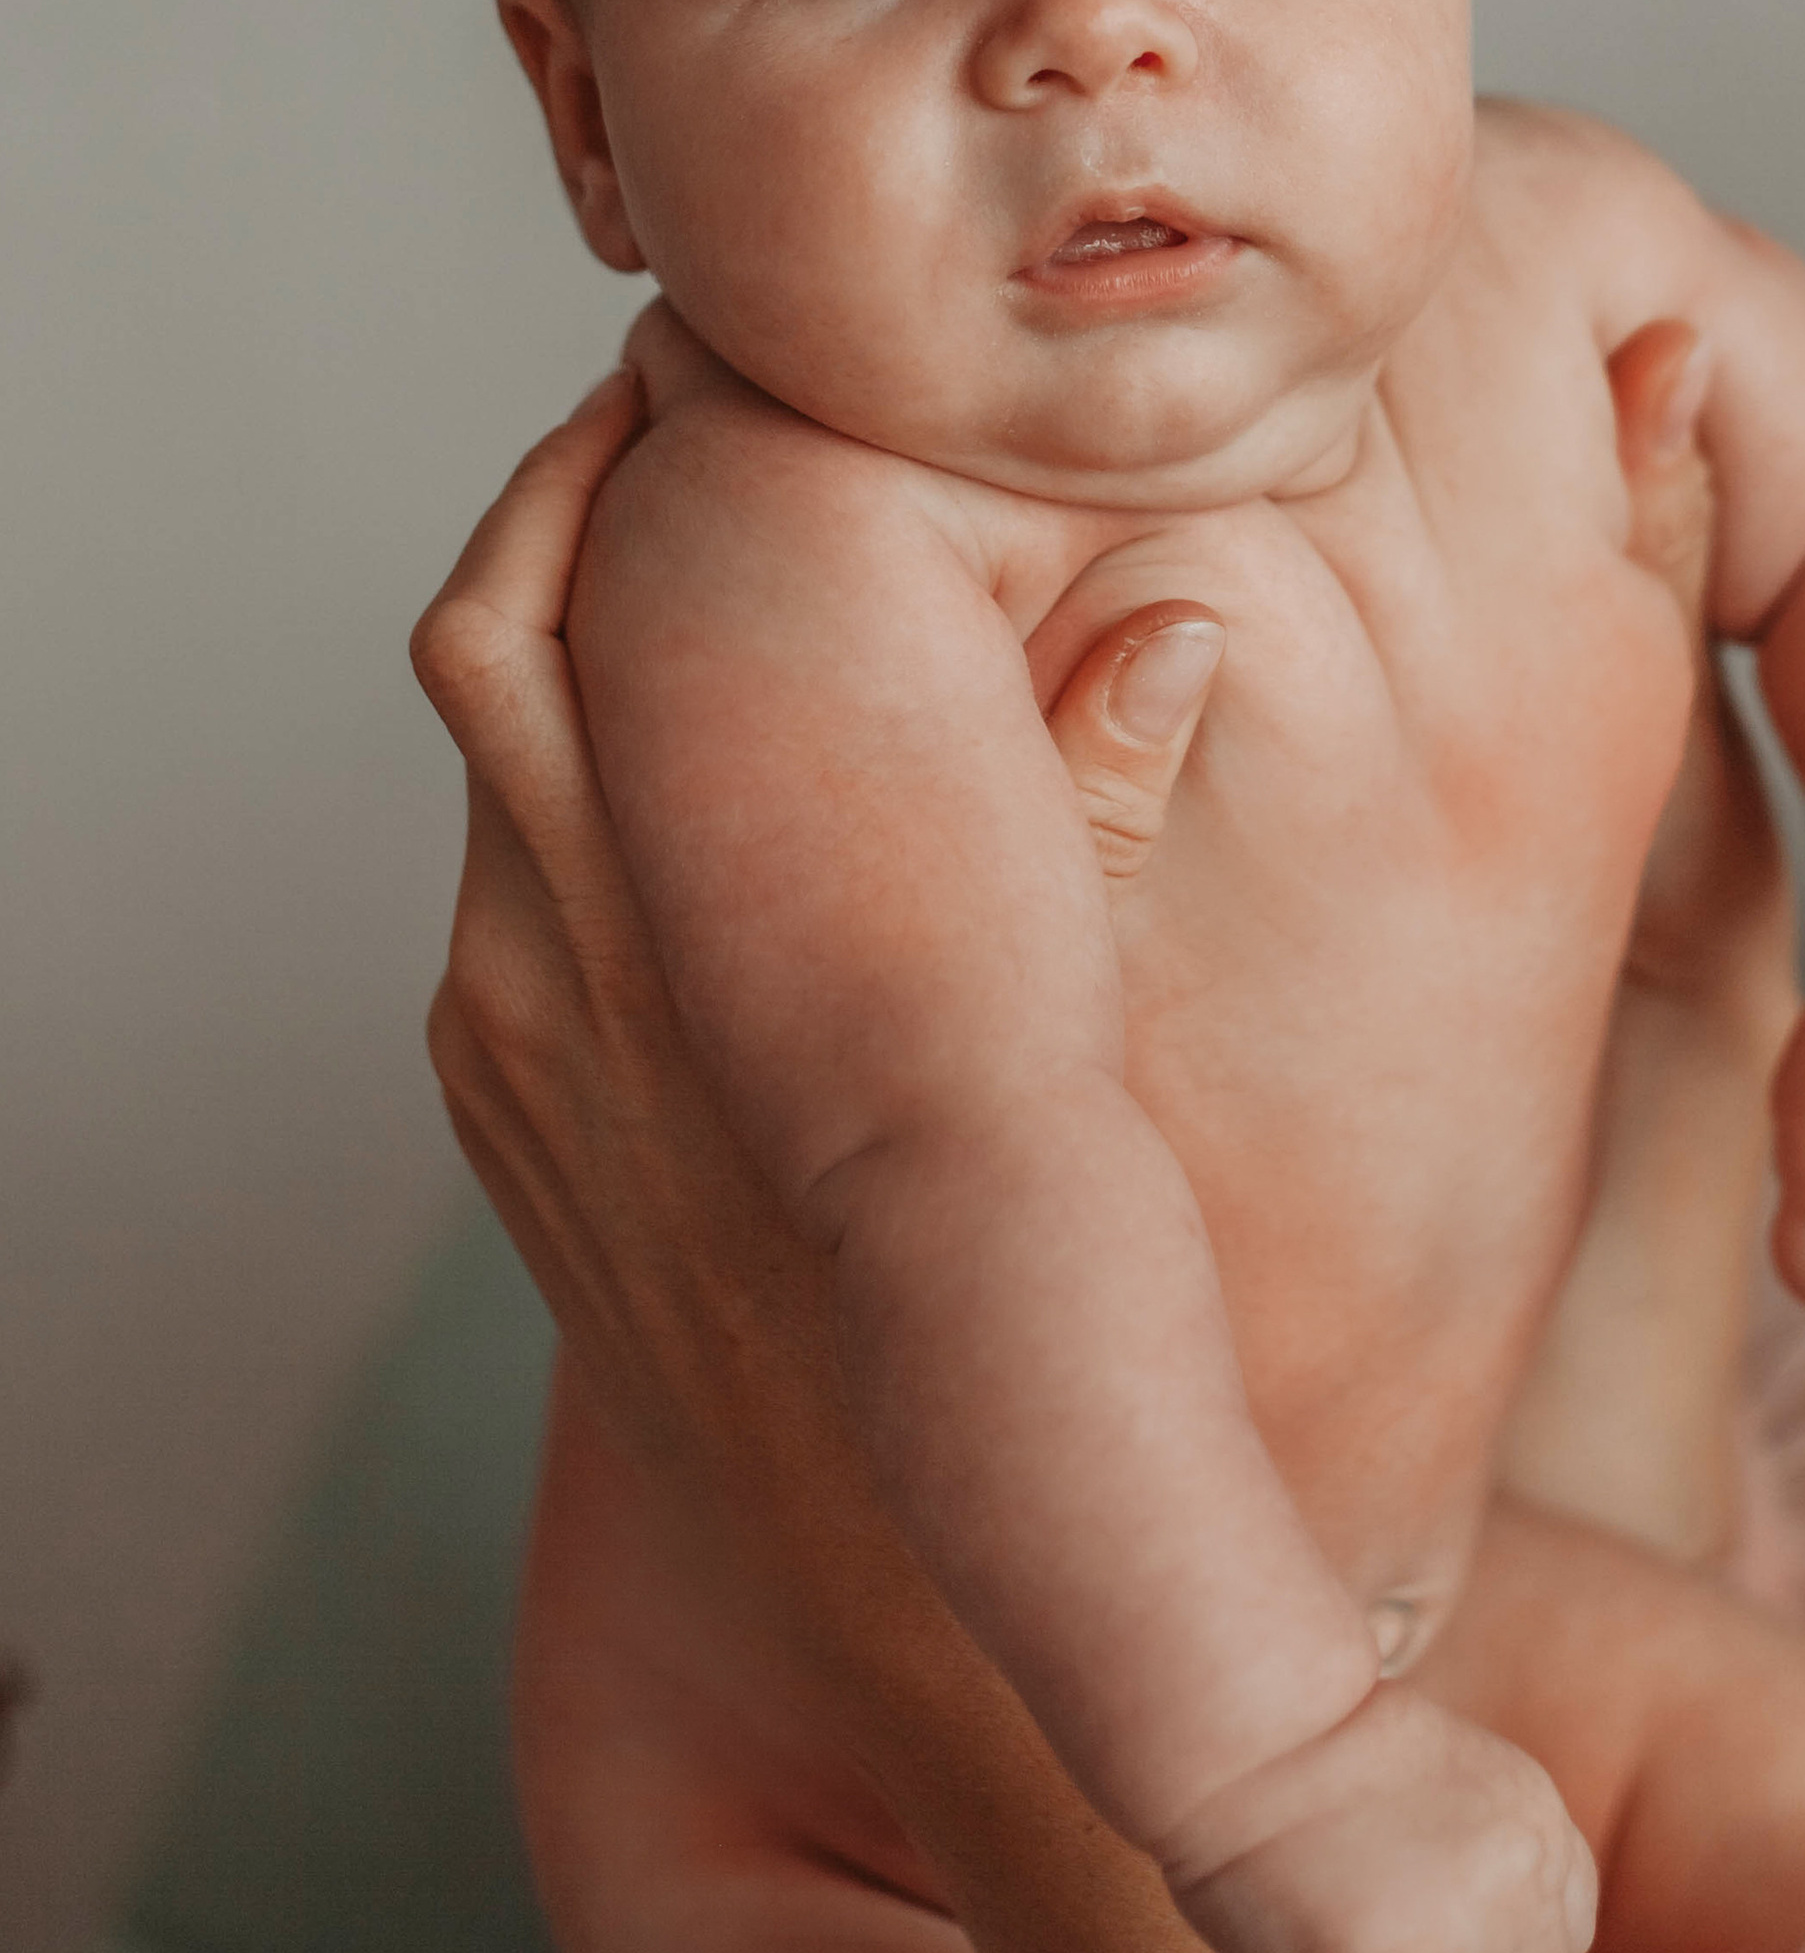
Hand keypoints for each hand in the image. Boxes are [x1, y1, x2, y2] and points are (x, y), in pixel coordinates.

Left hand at [408, 370, 1224, 1596]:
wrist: (928, 1596)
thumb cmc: (1051, 1323)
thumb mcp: (1092, 1043)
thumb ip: (1102, 824)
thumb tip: (1170, 629)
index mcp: (702, 915)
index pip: (617, 580)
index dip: (680, 438)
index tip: (767, 355)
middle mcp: (564, 955)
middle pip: (508, 607)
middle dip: (601, 465)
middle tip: (708, 377)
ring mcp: (518, 1031)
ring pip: (486, 719)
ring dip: (570, 585)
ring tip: (686, 499)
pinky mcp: (506, 1105)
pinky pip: (493, 863)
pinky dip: (561, 748)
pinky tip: (685, 736)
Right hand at [1157, 1683, 1597, 1952]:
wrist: (1244, 1727)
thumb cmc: (1318, 1752)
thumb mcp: (1454, 1788)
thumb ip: (1491, 1871)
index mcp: (1541, 1831)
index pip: (1557, 1949)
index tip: (1416, 1917)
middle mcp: (1520, 1890)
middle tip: (1353, 1925)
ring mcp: (1458, 1944)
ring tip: (1316, 1942)